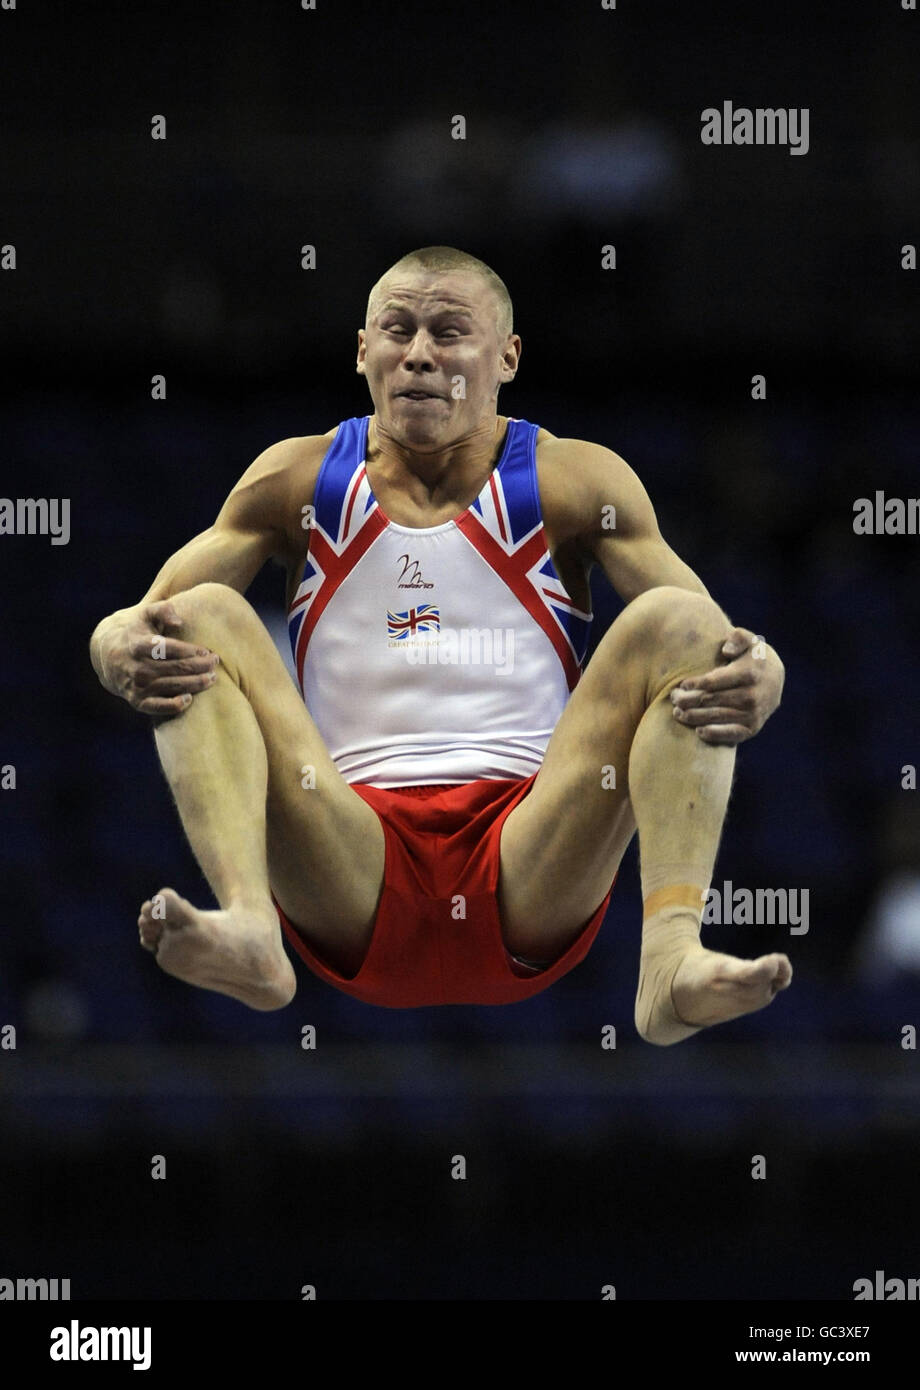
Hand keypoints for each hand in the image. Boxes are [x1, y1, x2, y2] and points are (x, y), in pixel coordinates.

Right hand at [94, 600, 219, 717]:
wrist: (107, 653)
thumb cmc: (136, 630)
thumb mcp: (145, 613)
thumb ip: (163, 610)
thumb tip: (179, 621)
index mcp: (137, 644)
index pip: (167, 649)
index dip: (189, 651)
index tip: (206, 651)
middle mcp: (136, 667)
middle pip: (174, 668)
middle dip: (199, 666)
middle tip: (215, 663)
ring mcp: (136, 686)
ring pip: (170, 686)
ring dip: (195, 684)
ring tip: (212, 678)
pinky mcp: (136, 701)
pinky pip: (156, 707)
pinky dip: (172, 706)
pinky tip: (189, 699)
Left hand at [669, 627, 783, 744]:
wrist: (776, 679)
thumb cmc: (754, 657)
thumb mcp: (750, 641)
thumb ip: (738, 638)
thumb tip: (726, 650)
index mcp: (749, 674)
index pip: (713, 682)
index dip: (694, 684)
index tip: (681, 684)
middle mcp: (751, 696)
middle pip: (710, 700)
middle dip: (687, 700)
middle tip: (673, 698)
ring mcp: (753, 714)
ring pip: (716, 717)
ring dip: (693, 717)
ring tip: (677, 713)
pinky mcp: (753, 728)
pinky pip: (731, 734)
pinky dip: (714, 734)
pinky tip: (698, 732)